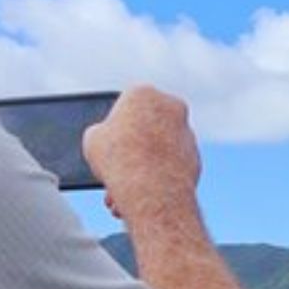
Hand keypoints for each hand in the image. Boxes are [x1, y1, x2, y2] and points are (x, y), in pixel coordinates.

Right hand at [84, 85, 200, 221]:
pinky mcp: (196, 157)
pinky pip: (171, 166)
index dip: (114, 124)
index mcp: (143, 93)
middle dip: (130, 149)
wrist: (152, 190)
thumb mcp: (93, 140)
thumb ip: (101, 133)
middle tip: (115, 167)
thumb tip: (107, 137)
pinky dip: (158, 178)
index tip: (109, 139)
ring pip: (159, 150)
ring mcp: (187, 132)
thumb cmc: (118, 159)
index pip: (126, 104)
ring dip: (142, 167)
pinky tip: (141, 194)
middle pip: (145, 127)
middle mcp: (171, 107)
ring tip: (122, 189)